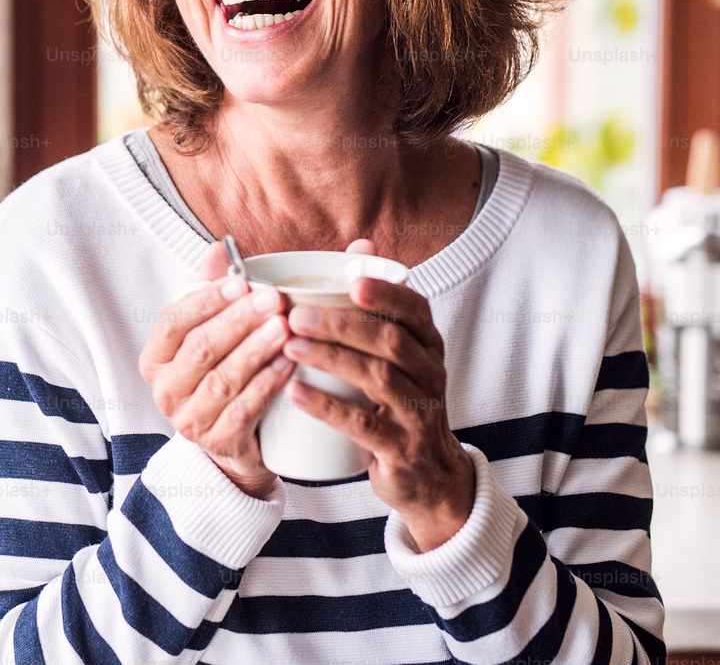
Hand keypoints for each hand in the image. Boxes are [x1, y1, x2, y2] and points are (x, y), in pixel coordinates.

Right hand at [139, 242, 294, 499]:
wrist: (234, 443)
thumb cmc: (221, 373)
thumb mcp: (210, 332)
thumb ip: (211, 291)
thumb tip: (217, 248)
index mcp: (155, 359)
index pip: (172, 323)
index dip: (207, 300)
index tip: (241, 282)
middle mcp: (165, 391)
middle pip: (200, 349)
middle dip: (238, 321)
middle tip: (273, 299)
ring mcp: (190, 420)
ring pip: (222, 379)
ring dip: (255, 350)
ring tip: (284, 328)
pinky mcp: (219, 442)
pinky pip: (244, 409)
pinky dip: (267, 384)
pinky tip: (289, 364)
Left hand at [281, 239, 474, 550]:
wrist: (430, 477)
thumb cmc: (400, 402)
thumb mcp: (398, 355)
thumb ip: (376, 305)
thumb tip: (359, 242)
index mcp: (427, 345)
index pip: (416, 309)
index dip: (387, 293)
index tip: (352, 279)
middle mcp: (429, 375)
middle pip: (390, 341)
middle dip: (342, 324)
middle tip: (295, 314)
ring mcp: (419, 414)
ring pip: (378, 378)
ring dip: (331, 358)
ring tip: (290, 345)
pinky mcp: (402, 450)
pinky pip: (365, 425)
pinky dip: (328, 407)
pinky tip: (297, 392)